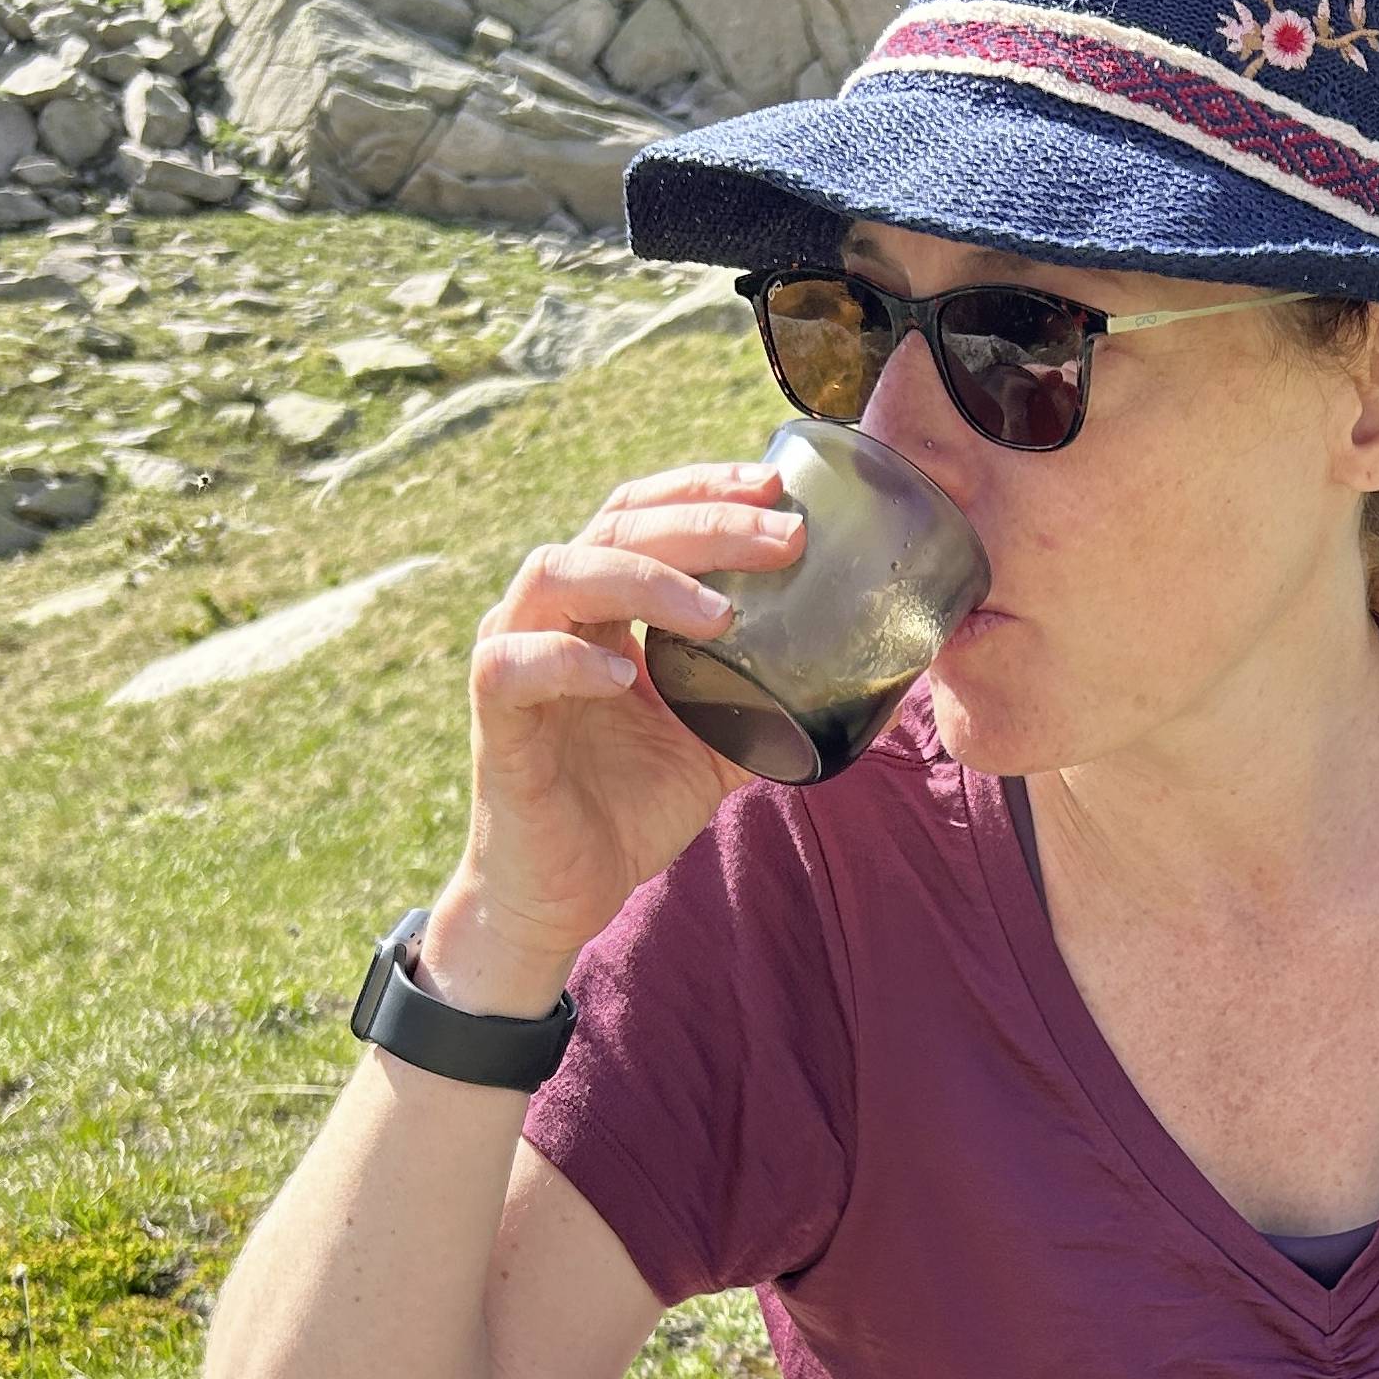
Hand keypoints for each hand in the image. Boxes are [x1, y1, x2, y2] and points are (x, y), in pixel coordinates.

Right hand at [427, 460, 809, 1007]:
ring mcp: (516, 655)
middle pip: (617, 526)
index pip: (645, 513)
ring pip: (559, 572)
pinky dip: (568, 658)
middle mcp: (554, 613)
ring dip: (647, 579)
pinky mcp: (496, 715)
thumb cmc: (632, 806)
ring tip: (722, 613)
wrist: (564, 890)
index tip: (777, 487)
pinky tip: (624, 674)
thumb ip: (781, 705)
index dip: (704, 488)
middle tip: (784, 539)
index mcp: (604, 604)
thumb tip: (882, 690)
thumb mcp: (723, 745)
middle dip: (704, 522)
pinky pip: (515, 663)